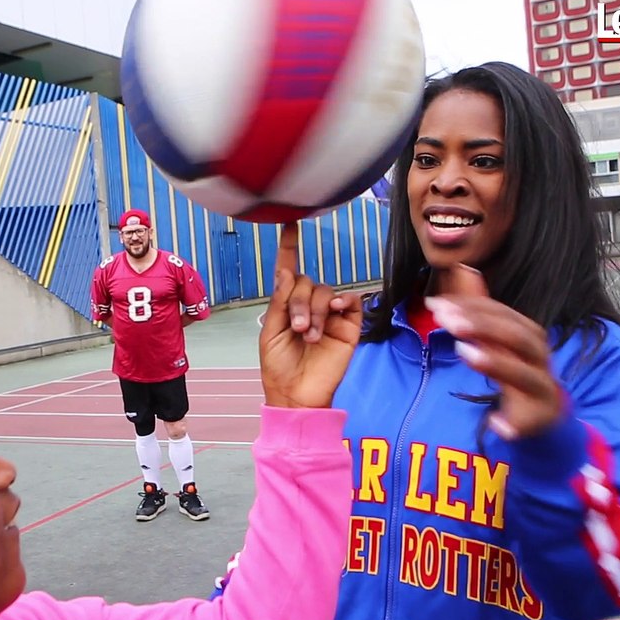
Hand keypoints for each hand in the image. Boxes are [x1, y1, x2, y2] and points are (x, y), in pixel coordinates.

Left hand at [259, 223, 362, 407]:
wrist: (297, 396)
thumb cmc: (279, 368)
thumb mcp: (270, 333)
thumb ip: (278, 302)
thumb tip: (286, 271)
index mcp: (286, 305)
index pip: (289, 270)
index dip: (289, 246)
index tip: (289, 223)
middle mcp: (308, 306)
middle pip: (305, 281)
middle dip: (298, 301)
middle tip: (296, 328)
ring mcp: (329, 315)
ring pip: (324, 291)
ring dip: (314, 310)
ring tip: (309, 334)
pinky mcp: (348, 325)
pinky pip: (349, 300)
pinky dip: (341, 300)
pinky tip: (333, 310)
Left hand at [425, 265, 561, 439]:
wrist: (546, 414)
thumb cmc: (519, 369)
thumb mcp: (501, 338)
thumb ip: (482, 308)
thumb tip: (464, 269)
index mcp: (528, 335)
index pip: (501, 314)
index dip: (471, 306)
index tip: (436, 304)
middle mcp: (539, 359)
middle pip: (517, 338)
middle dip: (483, 327)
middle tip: (447, 321)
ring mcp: (541, 389)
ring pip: (525, 375)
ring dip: (496, 364)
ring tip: (465, 353)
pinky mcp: (538, 419)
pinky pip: (526, 422)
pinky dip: (512, 423)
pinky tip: (496, 423)